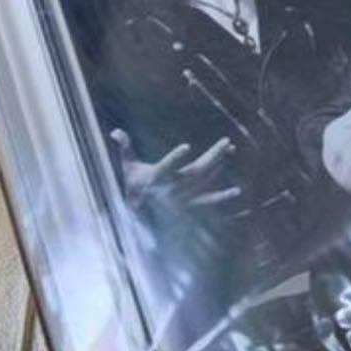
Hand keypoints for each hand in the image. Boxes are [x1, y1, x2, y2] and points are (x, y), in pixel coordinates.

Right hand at [109, 129, 241, 209]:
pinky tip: (236, 191)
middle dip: (212, 156)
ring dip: (219, 166)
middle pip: (196, 172)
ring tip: (230, 150)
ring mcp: (183, 198)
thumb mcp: (128, 168)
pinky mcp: (190, 206)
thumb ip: (125, 148)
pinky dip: (222, 198)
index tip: (186, 146)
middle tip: (226, 141)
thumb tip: (115, 131)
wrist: (140, 218)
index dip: (174, 158)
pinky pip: (208, 202)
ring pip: (204, 181)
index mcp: (156, 179)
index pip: (166, 167)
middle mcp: (171, 189)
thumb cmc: (135, 188)